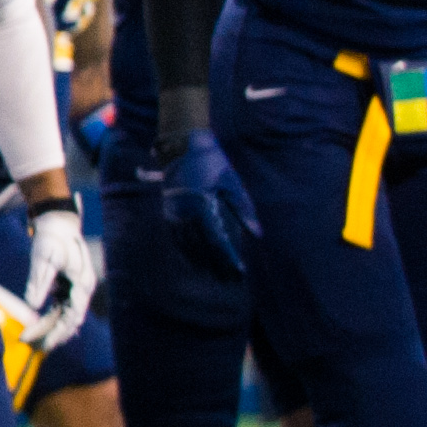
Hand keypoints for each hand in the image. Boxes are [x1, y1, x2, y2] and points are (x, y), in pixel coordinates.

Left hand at [16, 199, 100, 348]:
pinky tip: (40, 329)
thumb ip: (39, 282)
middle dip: (52, 334)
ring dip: (50, 328)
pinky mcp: (68, 285)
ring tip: (33, 340)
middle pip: (68, 319)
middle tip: (34, 347)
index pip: (72, 316)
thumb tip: (32, 305)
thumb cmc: (52, 238)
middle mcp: (82, 289)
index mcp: (82, 284)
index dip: (57, 332)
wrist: (58, 222)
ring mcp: (76, 288)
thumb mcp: (44, 259)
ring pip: (64, 314)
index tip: (42, 344)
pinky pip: (60, 307)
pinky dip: (51, 318)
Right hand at [161, 129, 252, 282]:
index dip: (228, 258)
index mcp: (202, 206)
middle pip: (201, 247)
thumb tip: (258, 234)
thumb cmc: (212, 163)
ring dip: (201, 261)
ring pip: (187, 245)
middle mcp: (184, 213)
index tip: (240, 271)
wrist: (182, 147)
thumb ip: (244, 210)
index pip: (217, 240)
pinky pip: (176, 238)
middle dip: (216, 265)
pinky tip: (194, 260)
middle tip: (230, 280)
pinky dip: (186, 251)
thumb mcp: (233, 183)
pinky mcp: (167, 212)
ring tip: (214, 275)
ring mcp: (173, 214)